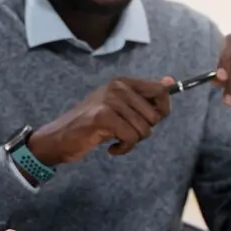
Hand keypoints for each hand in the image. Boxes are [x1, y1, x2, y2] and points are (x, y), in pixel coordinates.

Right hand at [28, 77, 171, 165]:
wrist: (60, 137)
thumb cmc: (92, 124)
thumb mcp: (120, 107)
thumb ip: (145, 96)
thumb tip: (170, 82)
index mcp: (123, 82)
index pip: (160, 91)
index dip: (162, 110)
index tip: (148, 121)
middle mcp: (117, 87)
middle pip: (155, 116)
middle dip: (144, 131)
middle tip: (125, 133)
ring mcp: (109, 100)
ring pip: (144, 129)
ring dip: (132, 141)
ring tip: (116, 139)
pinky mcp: (102, 116)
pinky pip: (131, 137)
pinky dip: (124, 149)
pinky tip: (112, 148)